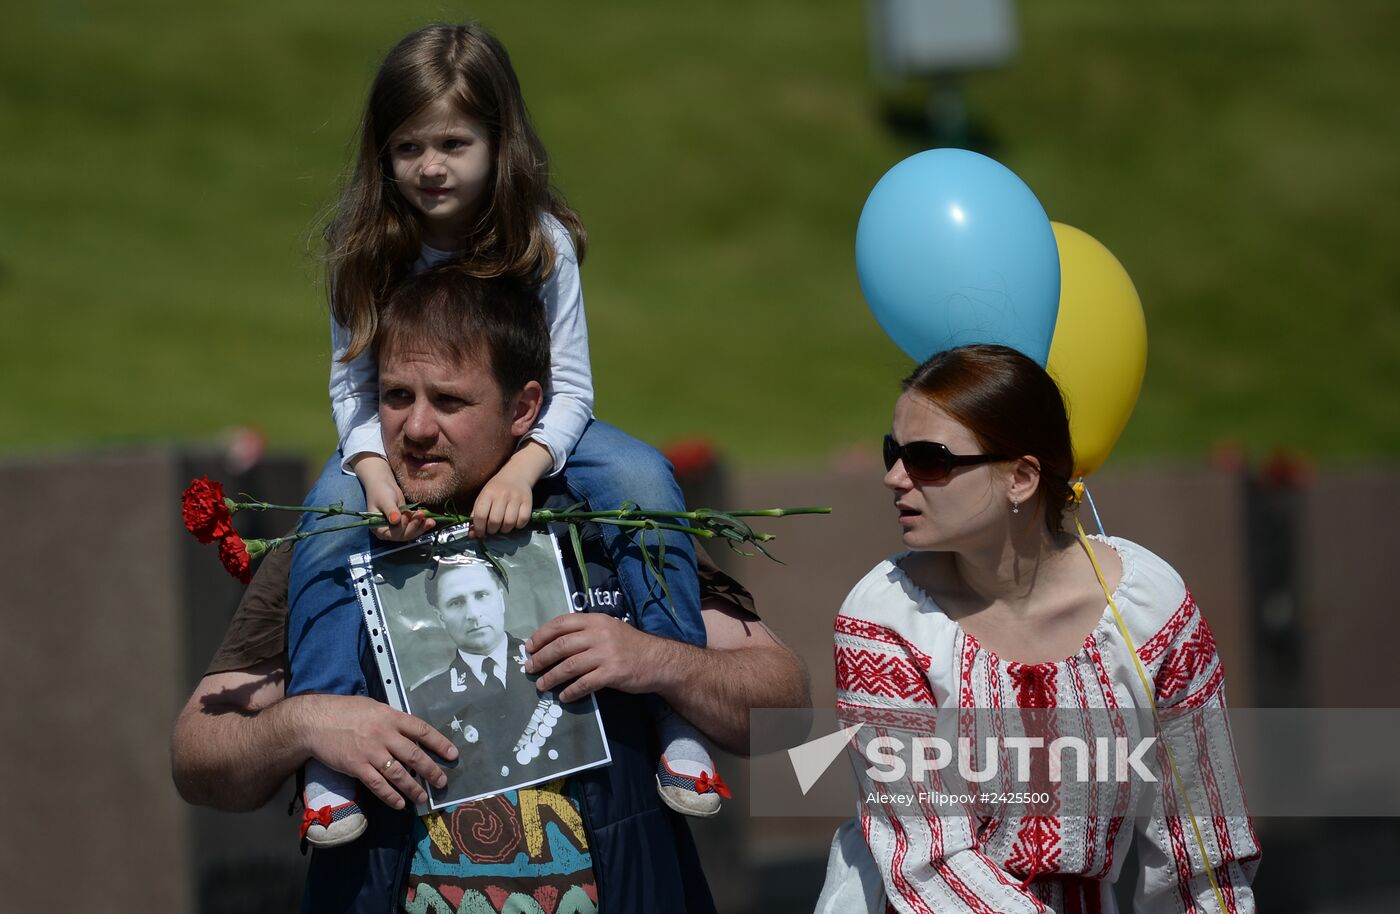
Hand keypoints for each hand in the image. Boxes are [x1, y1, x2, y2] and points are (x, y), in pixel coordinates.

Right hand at [286, 694, 458, 809]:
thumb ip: (391, 719)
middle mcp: (385, 734)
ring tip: (423, 798)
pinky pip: (378, 785)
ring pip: (399, 774)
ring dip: (413, 788)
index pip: (422, 730)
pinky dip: (391, 796)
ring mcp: (371, 752)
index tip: (453, 754)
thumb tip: (408, 731)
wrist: (314, 721)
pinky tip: (399, 804)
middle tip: (442, 782)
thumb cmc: (343, 711)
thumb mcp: (373, 707)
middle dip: (431, 770)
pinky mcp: (357, 767)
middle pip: (414, 755)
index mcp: (391, 717)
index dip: (440, 743)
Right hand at [353, 455, 433, 541]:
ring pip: (411, 533)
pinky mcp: (405, 524)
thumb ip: (390, 511)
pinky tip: (431, 522)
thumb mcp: (385, 500)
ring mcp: (397, 529)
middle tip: (421, 514)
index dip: (402, 525)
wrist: (385, 485)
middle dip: (414, 526)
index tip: (407, 513)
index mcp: (379, 529)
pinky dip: (422, 524)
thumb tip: (396, 520)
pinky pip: (414, 527)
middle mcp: (388, 532)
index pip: (393, 533)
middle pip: (403, 535)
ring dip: (421, 527)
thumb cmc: (381, 492)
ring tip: (431, 521)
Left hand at [470, 472, 533, 536]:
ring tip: (503, 526)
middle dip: (492, 530)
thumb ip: (476, 515)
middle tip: (492, 529)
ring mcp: (516, 498)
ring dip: (505, 530)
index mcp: (488, 493)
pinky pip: (523, 520)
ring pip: (509, 523)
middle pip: (495, 521)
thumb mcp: (483, 497)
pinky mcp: (528, 502)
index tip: (480, 533)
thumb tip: (472, 534)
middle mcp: (502, 495)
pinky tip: (514, 522)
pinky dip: (518, 526)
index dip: (479, 528)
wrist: (516, 475)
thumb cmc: (496, 489)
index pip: (480, 515)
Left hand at [524, 613, 666, 701]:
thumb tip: (553, 643)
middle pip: (561, 645)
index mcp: (596, 620)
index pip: (561, 623)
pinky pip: (584, 684)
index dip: (542, 635)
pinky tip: (563, 696)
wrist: (658, 661)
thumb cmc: (630, 645)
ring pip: (569, 666)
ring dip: (551, 677)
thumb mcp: (609, 629)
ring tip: (541, 685)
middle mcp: (599, 634)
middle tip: (529, 668)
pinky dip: (570, 691)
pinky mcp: (612, 674)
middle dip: (541, 658)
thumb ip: (585, 632)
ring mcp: (606, 654)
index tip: (529, 647)